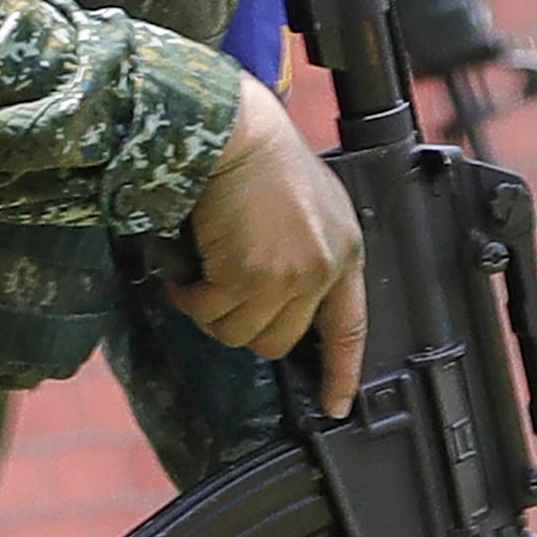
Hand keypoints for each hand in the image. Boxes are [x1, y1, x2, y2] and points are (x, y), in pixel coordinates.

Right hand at [175, 71, 364, 413]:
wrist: (236, 132)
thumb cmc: (263, 156)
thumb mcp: (311, 206)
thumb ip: (310, 252)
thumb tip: (281, 299)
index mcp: (344, 252)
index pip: (350, 327)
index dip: (341, 371)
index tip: (335, 405)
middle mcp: (323, 269)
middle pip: (280, 342)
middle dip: (244, 327)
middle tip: (220, 297)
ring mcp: (288, 276)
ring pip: (240, 334)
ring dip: (211, 312)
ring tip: (201, 276)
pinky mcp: (248, 275)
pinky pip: (210, 313)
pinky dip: (190, 298)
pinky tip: (186, 272)